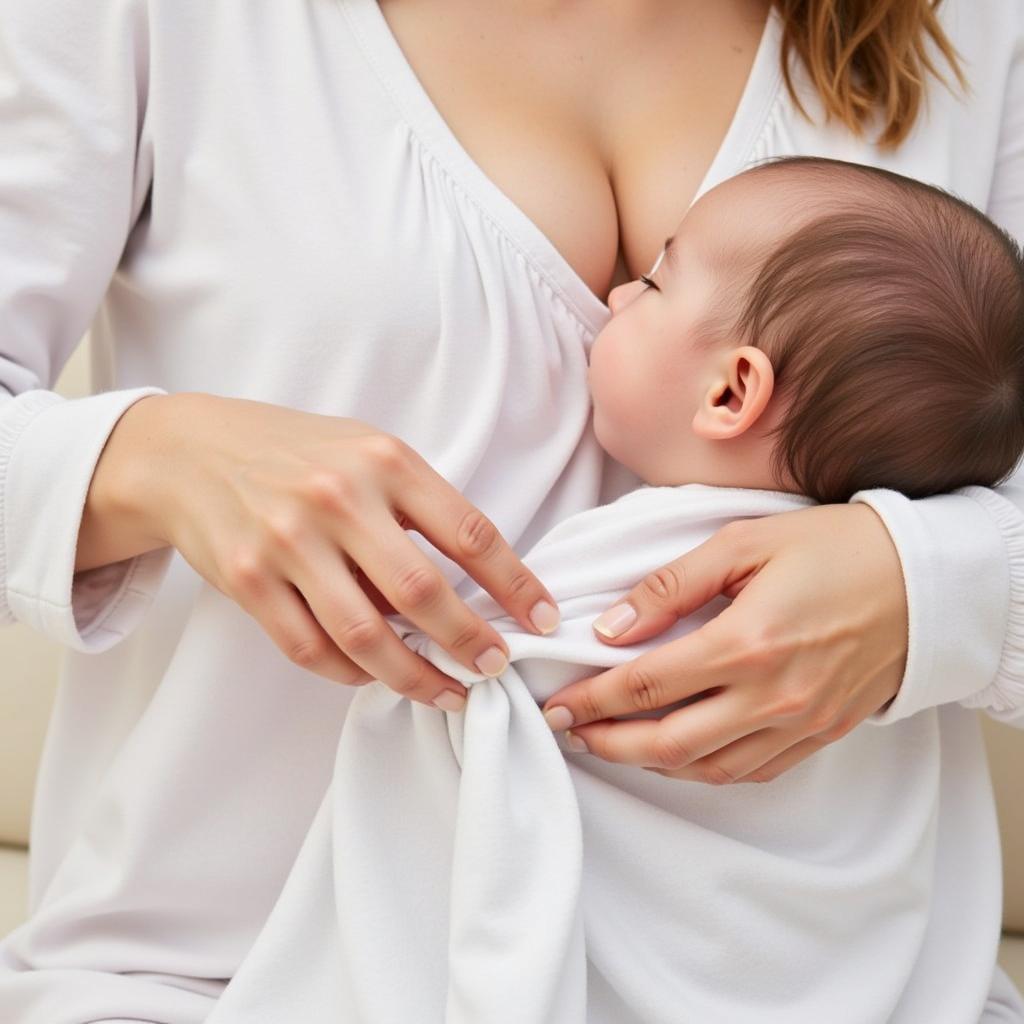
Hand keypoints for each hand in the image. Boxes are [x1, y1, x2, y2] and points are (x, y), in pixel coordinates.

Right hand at [85, 392, 560, 708]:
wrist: (189, 452)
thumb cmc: (297, 453)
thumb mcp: (367, 451)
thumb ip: (417, 505)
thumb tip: (476, 583)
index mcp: (383, 461)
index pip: (469, 532)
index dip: (515, 584)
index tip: (542, 619)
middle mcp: (337, 499)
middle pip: (421, 592)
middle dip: (470, 641)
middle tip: (496, 668)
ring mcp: (288, 541)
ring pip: (365, 635)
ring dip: (416, 676)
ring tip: (449, 693)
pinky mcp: (248, 580)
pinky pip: (310, 648)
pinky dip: (350, 674)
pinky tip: (376, 677)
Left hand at [540, 503, 906, 782]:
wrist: (920, 579)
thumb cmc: (830, 549)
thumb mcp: (742, 544)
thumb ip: (669, 586)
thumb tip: (610, 627)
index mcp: (747, 642)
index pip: (648, 684)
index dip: (593, 699)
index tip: (558, 704)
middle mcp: (772, 695)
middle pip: (668, 743)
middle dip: (609, 743)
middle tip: (572, 733)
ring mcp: (800, 723)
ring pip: (708, 768)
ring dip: (651, 762)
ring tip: (613, 744)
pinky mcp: (821, 734)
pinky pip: (752, 771)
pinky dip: (705, 770)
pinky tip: (678, 754)